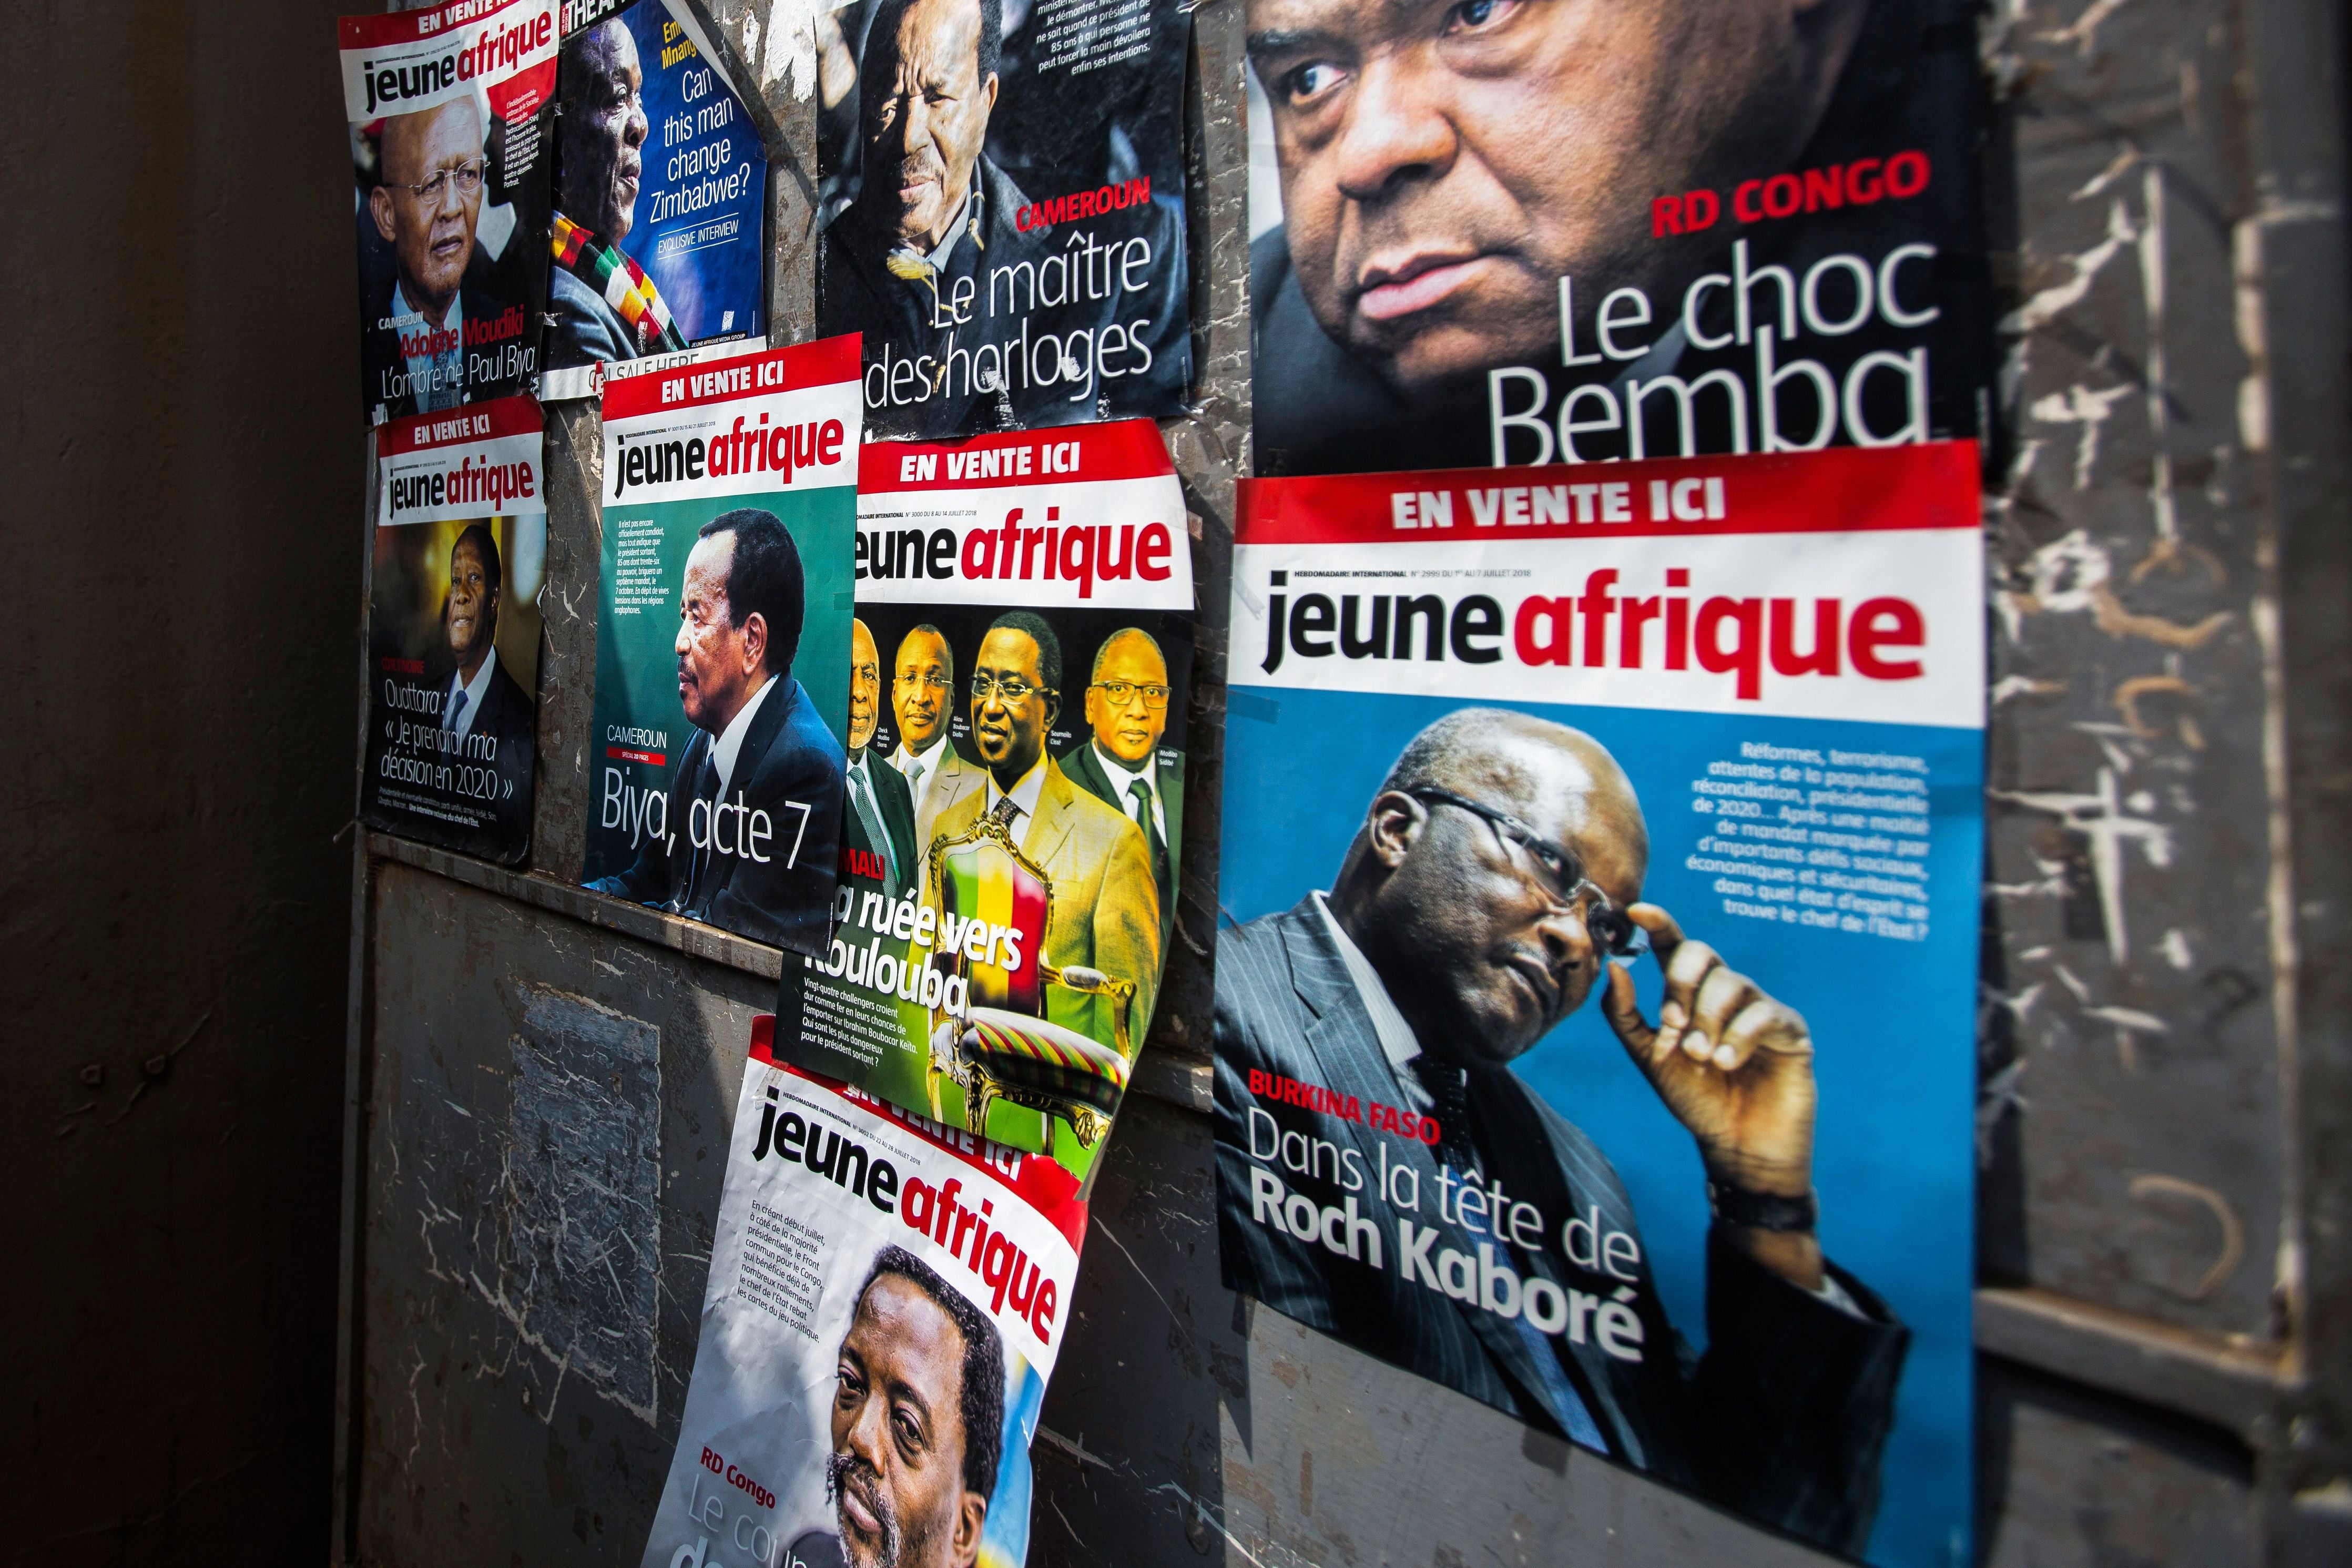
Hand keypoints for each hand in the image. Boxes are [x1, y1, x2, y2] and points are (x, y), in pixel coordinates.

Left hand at [1600, 905, 1825, 1288]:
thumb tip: (1616, 967)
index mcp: (1691, 995)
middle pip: (1702, 955)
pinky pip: (1763, 1013)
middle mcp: (1726, 993)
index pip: (1676, 946)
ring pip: (1730, 983)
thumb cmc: (1696, 1101)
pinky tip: (1727, 1063)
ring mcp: (1760, 1008)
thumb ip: (1626, 1016)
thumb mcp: (1651, 1059)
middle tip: (1675, 1031)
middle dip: (1680, 987)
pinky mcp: (1790, 1030)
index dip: (1659, 923)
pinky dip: (1738, 1037)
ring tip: (1702, 1059)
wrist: (1736, 1147)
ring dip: (1707, 1021)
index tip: (1638, 911)